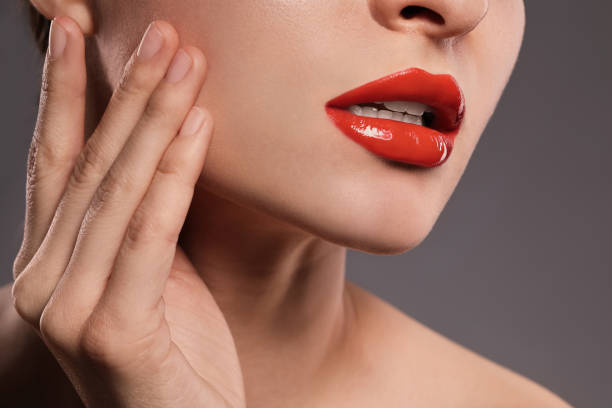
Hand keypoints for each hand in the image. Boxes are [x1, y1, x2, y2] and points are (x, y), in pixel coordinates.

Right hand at [10, 16, 244, 407]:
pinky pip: (150, 230)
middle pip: (88, 164)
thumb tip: (165, 144)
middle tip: (155, 30)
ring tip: (182, 58)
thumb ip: (140, 220)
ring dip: (152, 116)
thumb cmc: (175, 353)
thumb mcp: (152, 275)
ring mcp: (68, 307)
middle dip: (121, 90)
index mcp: (50, 263)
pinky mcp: (111, 328)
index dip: (65, 94)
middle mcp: (43, 280)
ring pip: (117, 189)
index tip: (78, 33)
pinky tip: (198, 123)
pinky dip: (176, 172)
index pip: (57, 162)